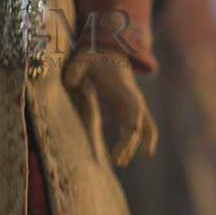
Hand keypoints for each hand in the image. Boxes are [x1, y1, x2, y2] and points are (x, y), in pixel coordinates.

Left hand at [62, 42, 157, 166]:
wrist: (111, 52)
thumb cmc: (95, 57)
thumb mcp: (83, 59)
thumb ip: (75, 70)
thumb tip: (69, 82)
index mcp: (125, 91)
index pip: (134, 111)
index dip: (133, 126)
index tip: (128, 140)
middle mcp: (135, 100)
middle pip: (140, 126)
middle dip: (131, 144)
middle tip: (116, 162)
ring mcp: (136, 105)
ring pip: (146, 129)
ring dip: (139, 146)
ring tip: (120, 162)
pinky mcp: (131, 108)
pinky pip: (143, 128)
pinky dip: (142, 141)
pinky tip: (129, 155)